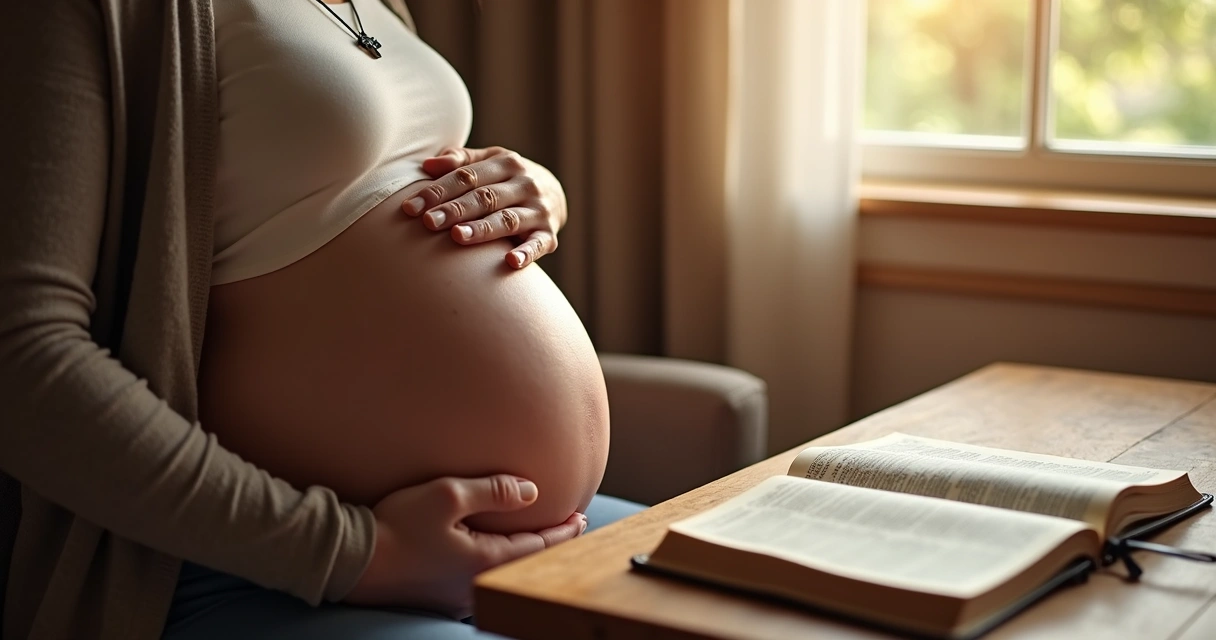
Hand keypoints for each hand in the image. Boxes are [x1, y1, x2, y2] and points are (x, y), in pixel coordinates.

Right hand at [343, 474, 585, 617]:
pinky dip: (499, 562)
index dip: (563, 531)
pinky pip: (482, 578)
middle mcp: (477, 584)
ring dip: (524, 554)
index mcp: (485, 560)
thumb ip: (493, 491)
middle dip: (550, 544)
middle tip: (570, 526)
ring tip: (538, 537)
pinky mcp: (440, 597)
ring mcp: (458, 595)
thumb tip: (532, 491)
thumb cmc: (397, 525)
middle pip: (526, 563)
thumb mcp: (447, 496)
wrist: (351, 561)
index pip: (539, 546)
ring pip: (504, 572)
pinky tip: (496, 552)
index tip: (580, 517)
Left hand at [401, 146, 567, 268]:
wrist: (556, 194)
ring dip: (482, 229)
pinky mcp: (548, 235)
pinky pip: (537, 245)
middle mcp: (525, 184)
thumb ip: (460, 161)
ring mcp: (539, 210)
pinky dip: (526, 254)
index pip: (467, 176)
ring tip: (457, 237)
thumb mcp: (489, 162)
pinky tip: (511, 262)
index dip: (438, 191)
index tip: (412, 207)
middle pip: (484, 197)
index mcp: (507, 162)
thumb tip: (427, 165)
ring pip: (506, 220)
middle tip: (427, 223)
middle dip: (454, 210)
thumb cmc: (508, 178)